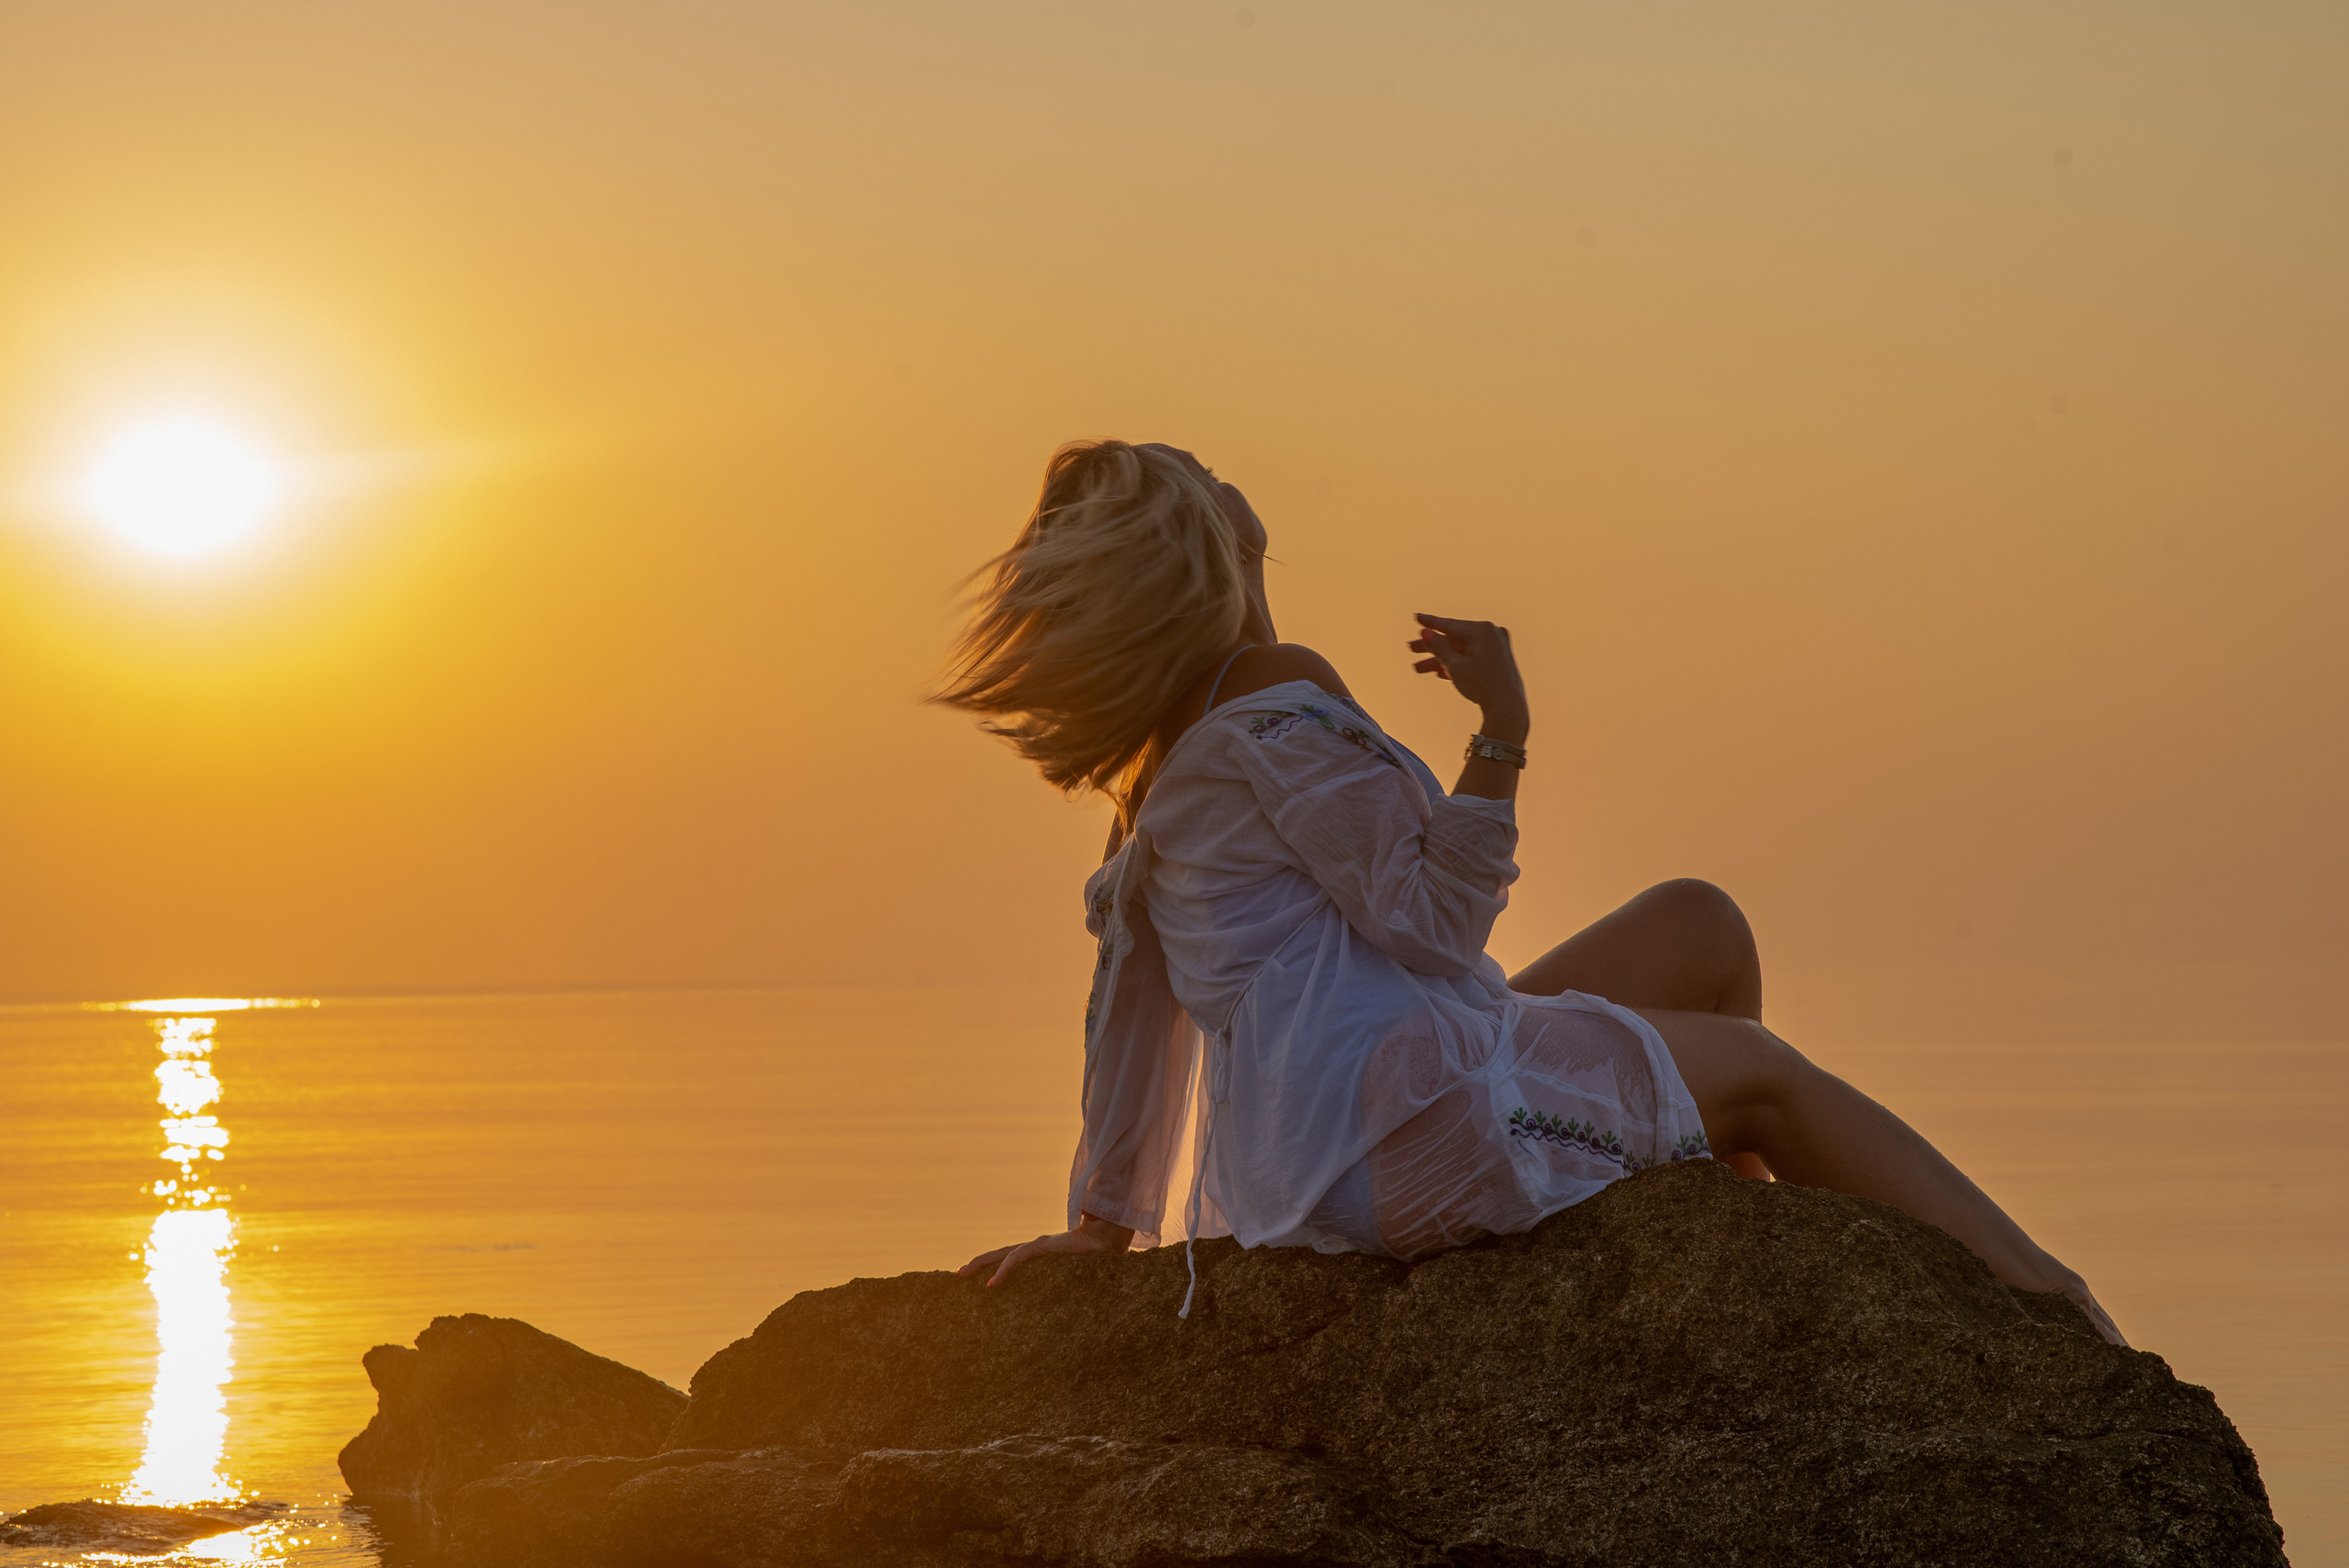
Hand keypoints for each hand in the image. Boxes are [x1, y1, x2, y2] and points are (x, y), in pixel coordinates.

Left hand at [957, 1214, 1133, 1286]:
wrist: (1105, 1240)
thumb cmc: (1093, 1258)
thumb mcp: (1071, 1277)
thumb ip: (1064, 1286)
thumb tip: (1066, 1311)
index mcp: (1038, 1254)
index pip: (1009, 1258)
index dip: (993, 1266)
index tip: (976, 1278)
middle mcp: (1033, 1248)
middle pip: (998, 1254)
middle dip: (977, 1263)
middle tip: (957, 1274)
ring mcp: (1035, 1246)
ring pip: (1001, 1254)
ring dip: (981, 1263)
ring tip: (963, 1273)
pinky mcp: (1041, 1246)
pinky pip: (1016, 1259)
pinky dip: (1002, 1270)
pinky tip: (991, 1283)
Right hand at [1409, 613, 1528, 742]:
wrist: (1506, 708)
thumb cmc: (1482, 685)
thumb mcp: (1455, 665)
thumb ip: (1439, 647)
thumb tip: (1426, 632)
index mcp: (1483, 630)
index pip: (1450, 625)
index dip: (1430, 623)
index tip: (1417, 617)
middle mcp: (1492, 634)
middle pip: (1455, 639)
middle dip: (1432, 647)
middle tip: (1412, 648)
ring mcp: (1497, 647)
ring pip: (1462, 650)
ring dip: (1441, 659)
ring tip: (1419, 669)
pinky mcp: (1498, 660)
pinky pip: (1472, 658)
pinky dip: (1457, 664)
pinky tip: (1439, 673)